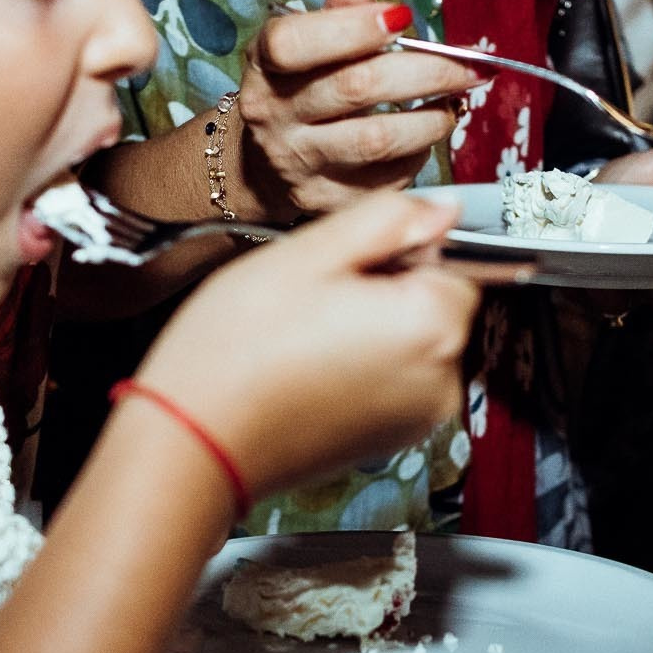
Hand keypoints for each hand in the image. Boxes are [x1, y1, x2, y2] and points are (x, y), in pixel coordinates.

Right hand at [133, 192, 479, 498]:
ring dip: (375, 329)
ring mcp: (418, 418)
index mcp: (432, 325)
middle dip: (389, 291)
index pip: (457, 261)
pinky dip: (364, 368)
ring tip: (307, 336)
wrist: (195, 443)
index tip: (347, 264)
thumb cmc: (237, 351)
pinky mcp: (391, 441)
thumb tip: (442, 209)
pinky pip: (395, 382)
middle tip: (316, 299)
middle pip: (438, 305)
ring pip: (415, 343)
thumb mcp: (308, 253)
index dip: (401, 250)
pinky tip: (310, 367)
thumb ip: (389, 219)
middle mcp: (442, 380)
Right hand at [233, 0, 476, 217]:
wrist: (265, 168)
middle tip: (470, 65)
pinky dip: (421, 152)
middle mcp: (273, 117)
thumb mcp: (304, 45)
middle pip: (357, 87)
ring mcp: (299, 165)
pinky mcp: (327, 201)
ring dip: (434, 118)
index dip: (352, 27)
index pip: (294, 43)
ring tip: (455, 102)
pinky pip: (391, 177)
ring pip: (381, 139)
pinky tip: (427, 134)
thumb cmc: (299, 91)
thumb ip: (335, 15)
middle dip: (428, 71)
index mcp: (265, 66)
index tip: (403, 18)